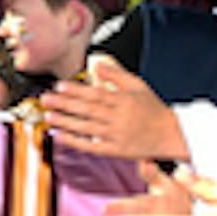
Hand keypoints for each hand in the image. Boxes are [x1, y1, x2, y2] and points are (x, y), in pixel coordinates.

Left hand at [42, 61, 187, 159]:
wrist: (171, 135)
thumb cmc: (153, 109)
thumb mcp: (138, 86)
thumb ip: (117, 74)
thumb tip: (97, 64)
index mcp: (123, 100)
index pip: (95, 94)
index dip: (76, 90)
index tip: (59, 86)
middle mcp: (119, 118)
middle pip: (87, 110)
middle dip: (65, 104)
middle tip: (46, 99)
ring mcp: (116, 135)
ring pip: (86, 127)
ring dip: (65, 122)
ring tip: (48, 116)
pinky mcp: (115, 151)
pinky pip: (91, 146)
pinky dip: (74, 142)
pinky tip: (59, 136)